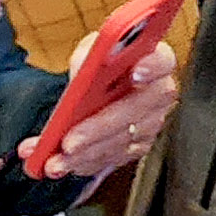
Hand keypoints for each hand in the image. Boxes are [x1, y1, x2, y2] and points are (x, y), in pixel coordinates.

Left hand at [41, 42, 177, 180]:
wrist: (96, 91)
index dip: (152, 67)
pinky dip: (85, 162)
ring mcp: (152, 122)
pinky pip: (113, 158)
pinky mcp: (139, 146)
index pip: (162, 61)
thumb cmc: (99, 66)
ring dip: (84, 154)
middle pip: (134, 110)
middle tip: (68, 142)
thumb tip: (87, 63)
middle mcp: (159, 92)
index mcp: (154, 60)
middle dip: (98, 128)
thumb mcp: (91, 51)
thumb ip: (90, 55)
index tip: (136, 73)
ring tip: (53, 162)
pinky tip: (63, 164)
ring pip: (120, 141)